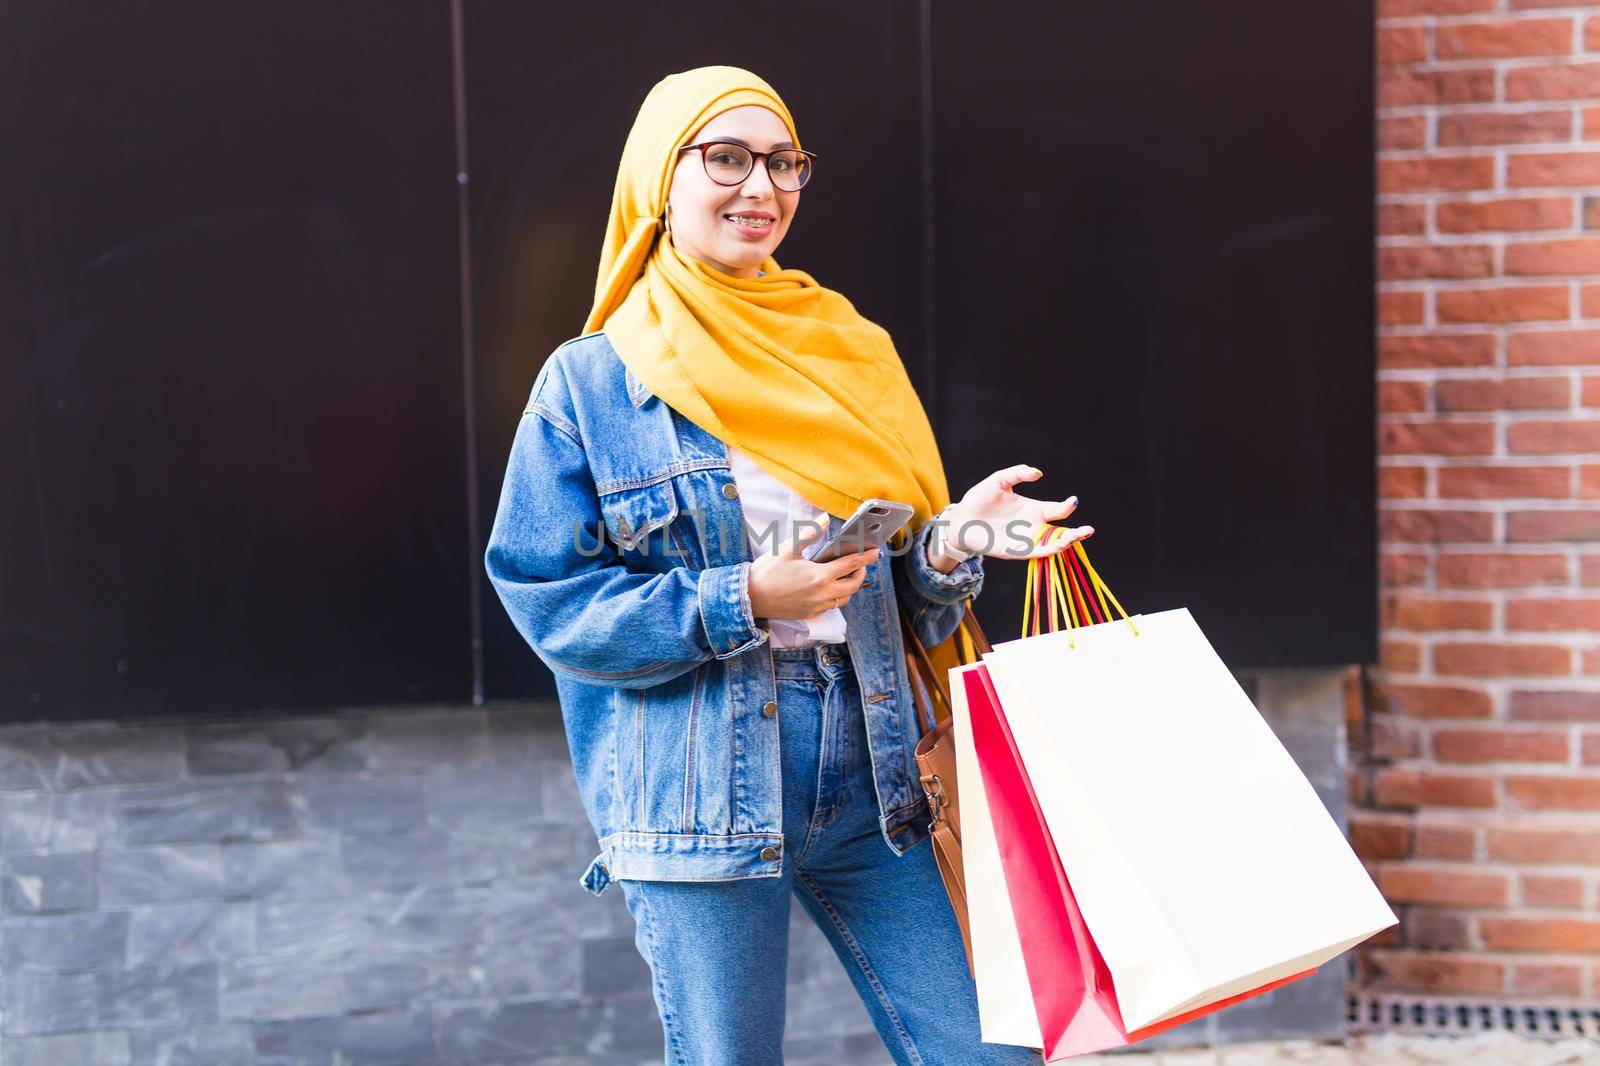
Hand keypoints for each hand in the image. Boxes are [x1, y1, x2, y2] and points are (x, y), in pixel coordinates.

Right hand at [748, 521, 879, 621]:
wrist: (751, 597)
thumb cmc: (768, 572)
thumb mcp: (787, 548)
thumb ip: (809, 533)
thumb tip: (824, 521)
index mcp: (819, 576)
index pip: (851, 565)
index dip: (866, 557)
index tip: (876, 552)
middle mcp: (822, 594)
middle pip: (853, 586)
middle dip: (860, 574)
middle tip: (860, 565)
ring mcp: (816, 606)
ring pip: (843, 599)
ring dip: (849, 587)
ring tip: (845, 576)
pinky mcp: (810, 614)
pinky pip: (831, 606)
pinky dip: (835, 597)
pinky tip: (828, 587)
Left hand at [944, 464, 1091, 560]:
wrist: (961, 519)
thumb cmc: (980, 499)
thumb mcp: (998, 480)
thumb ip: (1017, 473)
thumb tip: (1038, 473)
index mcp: (1033, 509)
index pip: (1057, 510)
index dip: (1067, 506)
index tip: (1073, 501)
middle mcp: (1033, 526)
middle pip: (1062, 532)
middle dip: (1077, 533)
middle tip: (1088, 530)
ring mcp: (1026, 540)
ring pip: (1053, 545)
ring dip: (1066, 543)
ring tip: (1076, 537)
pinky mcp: (1017, 551)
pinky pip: (1037, 554)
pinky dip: (1049, 551)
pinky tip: (1058, 546)